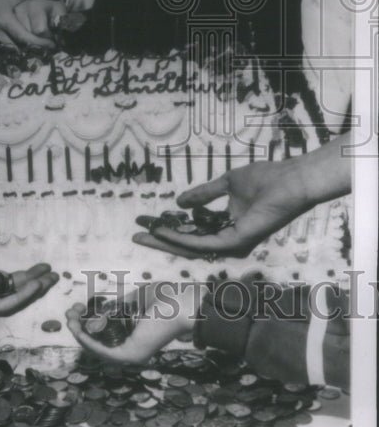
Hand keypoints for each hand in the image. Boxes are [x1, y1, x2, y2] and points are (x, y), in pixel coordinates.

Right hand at [0, 0, 64, 48]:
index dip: (39, 43)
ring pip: (17, 50)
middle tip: (54, 48)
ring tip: (47, 49)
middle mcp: (0, 33)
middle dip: (38, 49)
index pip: (24, 37)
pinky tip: (34, 47)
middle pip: (22, 47)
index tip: (53, 45)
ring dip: (31, 50)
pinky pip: (12, 48)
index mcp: (5, 20)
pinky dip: (23, 48)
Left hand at [0, 215, 58, 315]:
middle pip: (9, 292)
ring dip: (31, 292)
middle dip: (33, 285)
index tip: (42, 264)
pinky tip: (34, 285)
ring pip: (8, 302)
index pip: (2, 279)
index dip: (23, 274)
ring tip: (49, 280)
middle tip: (53, 275)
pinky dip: (18, 298)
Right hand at [65, 282, 197, 364]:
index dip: (87, 322)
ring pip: (96, 347)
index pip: (104, 334)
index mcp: (134, 338)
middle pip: (97, 341)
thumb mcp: (136, 299)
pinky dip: (87, 340)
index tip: (78, 307)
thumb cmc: (167, 299)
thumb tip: (101, 306)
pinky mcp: (130, 355)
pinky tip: (77, 328)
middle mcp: (131, 349)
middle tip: (70, 312)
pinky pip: (102, 350)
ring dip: (79, 333)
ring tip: (69, 318)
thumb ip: (118, 305)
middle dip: (79, 326)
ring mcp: (130, 354)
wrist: (184, 304)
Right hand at [133, 157, 315, 258]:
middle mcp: (229, 240)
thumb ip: (204, 195)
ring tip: (144, 232)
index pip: (194, 233)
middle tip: (137, 234)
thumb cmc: (265, 180)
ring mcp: (233, 243)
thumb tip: (180, 202)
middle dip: (161, 240)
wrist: (288, 181)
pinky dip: (181, 238)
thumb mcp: (226, 184)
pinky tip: (163, 230)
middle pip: (188, 244)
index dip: (170, 229)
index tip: (147, 222)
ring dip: (166, 240)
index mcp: (228, 226)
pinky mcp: (236, 242)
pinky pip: (203, 243)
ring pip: (192, 247)